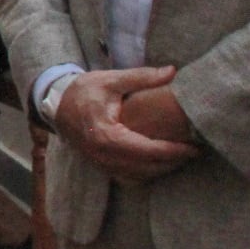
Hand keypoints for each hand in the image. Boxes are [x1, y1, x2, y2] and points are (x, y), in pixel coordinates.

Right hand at [54, 67, 199, 180]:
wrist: (56, 105)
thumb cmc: (84, 91)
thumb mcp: (111, 80)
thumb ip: (142, 77)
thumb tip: (172, 71)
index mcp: (107, 135)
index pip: (147, 150)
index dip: (173, 151)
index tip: (193, 148)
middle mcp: (103, 155)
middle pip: (146, 168)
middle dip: (172, 163)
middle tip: (192, 153)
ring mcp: (100, 163)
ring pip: (137, 176)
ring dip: (160, 170)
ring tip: (180, 159)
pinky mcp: (99, 165)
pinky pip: (127, 177)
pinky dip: (145, 173)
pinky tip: (158, 164)